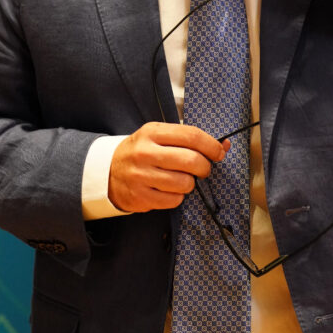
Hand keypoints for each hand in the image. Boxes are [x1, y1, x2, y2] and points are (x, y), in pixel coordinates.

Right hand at [108, 122, 229, 212]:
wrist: (108, 171)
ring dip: (190, 184)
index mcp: (152, 132)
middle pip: (191, 160)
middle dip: (204, 167)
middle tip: (203, 169)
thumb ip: (189, 139)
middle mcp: (145, 152)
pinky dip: (177, 197)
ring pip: (184, 183)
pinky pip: (174, 200)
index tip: (218, 152)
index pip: (191, 135)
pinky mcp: (140, 196)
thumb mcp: (159, 137)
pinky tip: (169, 190)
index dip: (211, 145)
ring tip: (181, 179)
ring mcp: (141, 175)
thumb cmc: (141, 152)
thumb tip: (224, 146)